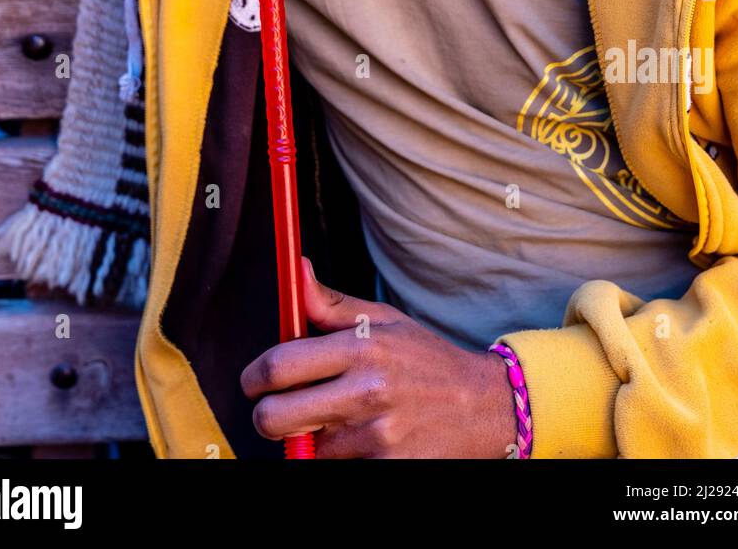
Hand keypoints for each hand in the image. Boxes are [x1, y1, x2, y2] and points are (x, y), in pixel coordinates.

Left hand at [240, 256, 518, 457]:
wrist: (484, 407)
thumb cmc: (427, 359)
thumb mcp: (383, 320)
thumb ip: (330, 304)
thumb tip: (298, 270)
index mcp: (360, 347)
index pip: (277, 366)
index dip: (253, 378)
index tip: (255, 382)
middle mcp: (365, 392)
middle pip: (273, 419)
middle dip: (267, 416)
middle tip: (280, 409)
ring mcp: (375, 437)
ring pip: (303, 449)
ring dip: (309, 439)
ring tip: (335, 420)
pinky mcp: (385, 467)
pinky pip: (335, 468)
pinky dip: (338, 457)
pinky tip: (358, 440)